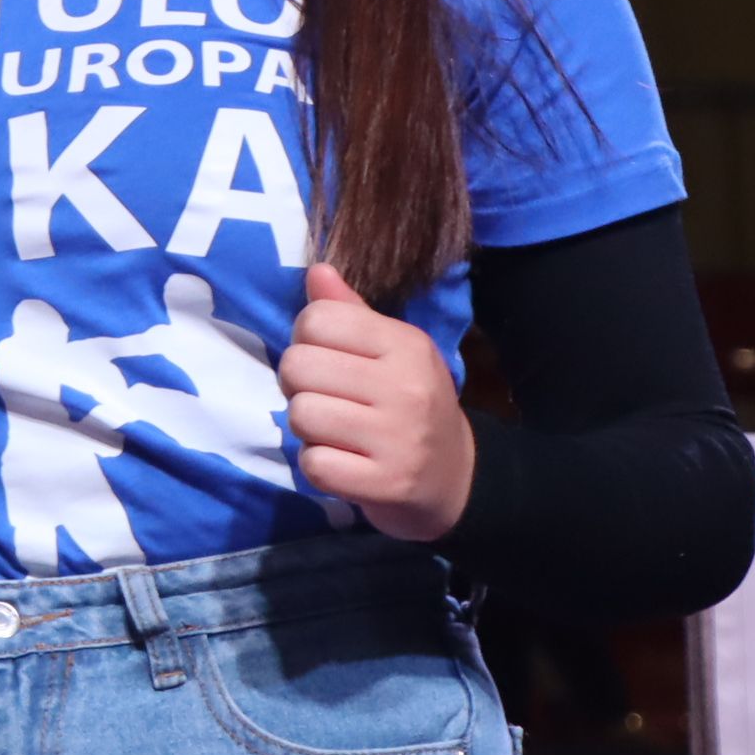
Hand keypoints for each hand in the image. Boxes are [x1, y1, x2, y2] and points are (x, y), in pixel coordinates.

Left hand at [281, 265, 473, 541]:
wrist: (457, 478)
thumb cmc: (409, 404)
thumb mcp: (390, 352)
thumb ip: (349, 313)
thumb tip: (317, 270)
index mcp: (406, 344)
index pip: (317, 319)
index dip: (305, 340)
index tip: (325, 360)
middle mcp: (407, 387)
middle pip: (298, 366)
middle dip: (298, 385)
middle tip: (324, 399)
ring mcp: (399, 438)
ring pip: (301, 415)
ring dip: (307, 429)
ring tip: (335, 431)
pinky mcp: (388, 484)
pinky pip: (315, 465)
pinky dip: (319, 466)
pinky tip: (343, 463)